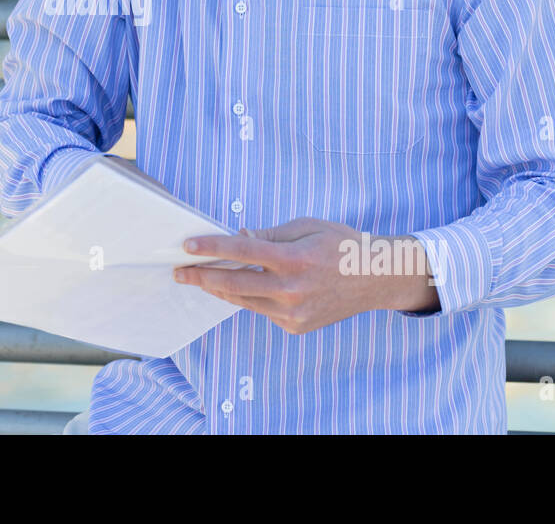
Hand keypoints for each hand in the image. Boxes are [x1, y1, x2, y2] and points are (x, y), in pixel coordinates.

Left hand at [173, 217, 438, 333]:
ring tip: (202, 277)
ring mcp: (293, 312)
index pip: (242, 252)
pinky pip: (262, 310)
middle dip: (201, 276)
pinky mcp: (295, 326)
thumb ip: (269, 235)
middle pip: (233, 284)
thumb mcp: (306, 227)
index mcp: (294, 259)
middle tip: (180, 271)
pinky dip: (250, 297)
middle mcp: (291, 290)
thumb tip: (238, 238)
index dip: (211, 248)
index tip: (187, 246)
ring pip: (243, 300)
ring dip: (220, 288)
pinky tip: (247, 285)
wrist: (375, 279)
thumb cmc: (340, 245)